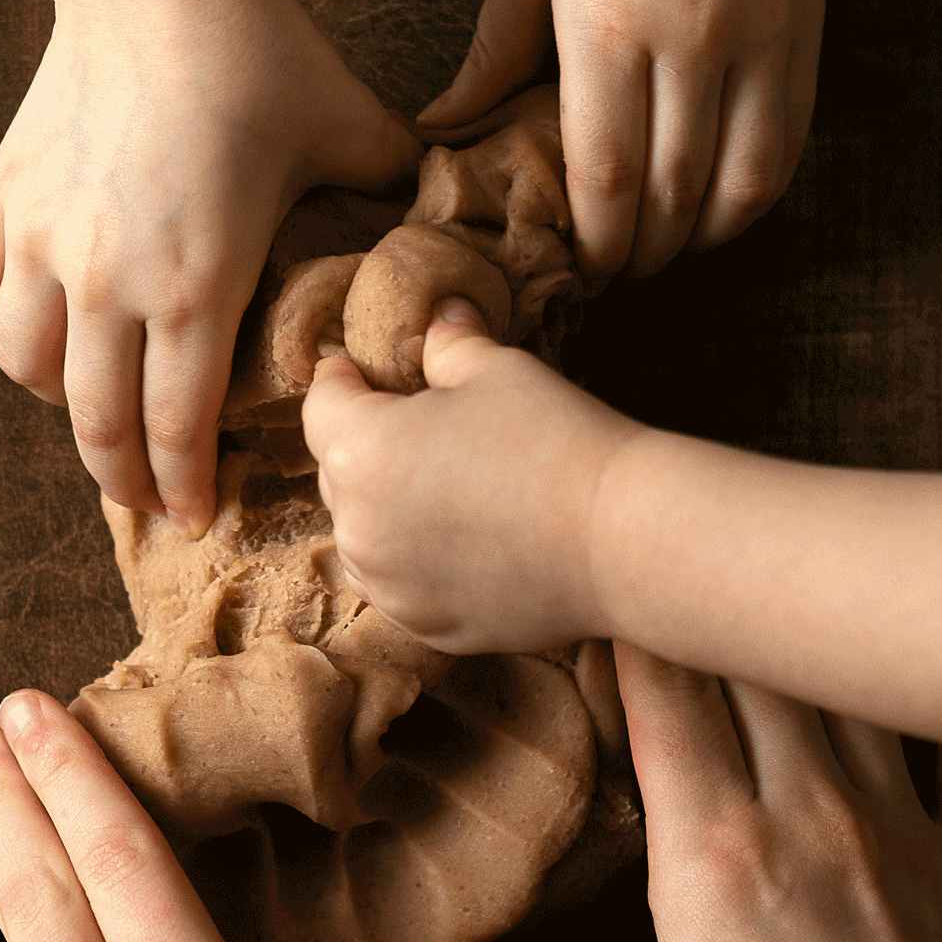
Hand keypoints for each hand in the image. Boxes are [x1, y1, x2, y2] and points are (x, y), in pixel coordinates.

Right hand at [0, 0, 416, 532]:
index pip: (178, 428)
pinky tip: (22, 338)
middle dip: (121, 478)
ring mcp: (41, 244)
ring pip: (27, 370)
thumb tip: (431, 231)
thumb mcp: (351, 140)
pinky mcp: (1, 203)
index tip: (192, 516)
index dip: (184, 486)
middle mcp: (105, 284)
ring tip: (90, 413)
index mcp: (194, 289)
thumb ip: (390, 200)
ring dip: (59, 405)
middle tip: (140, 499)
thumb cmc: (260, 61)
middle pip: (97, 423)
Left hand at [302, 299, 637, 652]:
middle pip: (338, 472)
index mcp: (359, 450)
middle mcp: (357, 526)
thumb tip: (439, 316)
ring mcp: (388, 585)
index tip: (357, 367)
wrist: (620, 540)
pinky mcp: (425, 625)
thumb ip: (449, 342)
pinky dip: (412, 562)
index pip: (321, 404)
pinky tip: (458, 541)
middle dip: (366, 443)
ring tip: (437, 486)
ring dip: (384, 508)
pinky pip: (397, 585)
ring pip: (362, 535)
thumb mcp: (496, 369)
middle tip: (414, 424)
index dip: (340, 378)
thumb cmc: (554, 440)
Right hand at [406, 646, 941, 941]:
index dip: (619, 627)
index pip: (659, 685)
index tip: (589, 606)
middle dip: (698, 608)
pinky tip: (908, 663)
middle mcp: (811, 818)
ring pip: (847, 675)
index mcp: (712, 861)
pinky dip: (933, 687)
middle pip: (748, 652)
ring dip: (798, 632)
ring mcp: (908, 831)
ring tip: (762, 599)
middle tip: (661, 590)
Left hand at [420, 0, 822, 281]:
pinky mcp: (807, 27)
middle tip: (617, 274)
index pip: (606, 176)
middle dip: (643, 252)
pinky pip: (791, 142)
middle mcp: (691, 39)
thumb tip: (443, 128)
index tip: (581, 268)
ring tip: (668, 251)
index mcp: (607, 25)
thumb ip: (493, 49)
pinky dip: (756, 195)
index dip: (596, 241)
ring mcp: (759, 35)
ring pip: (740, 182)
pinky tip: (724, 210)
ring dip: (702, 237)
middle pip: (672, 192)